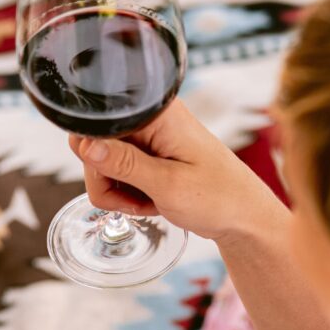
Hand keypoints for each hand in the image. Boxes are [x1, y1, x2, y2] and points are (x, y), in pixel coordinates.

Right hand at [68, 100, 281, 241]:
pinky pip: (118, 171)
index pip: (96, 125)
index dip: (96, 158)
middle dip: (108, 180)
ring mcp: (148, 134)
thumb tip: (85, 145)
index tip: (120, 183)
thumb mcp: (168, 185)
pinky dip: (128, 192)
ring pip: (101, 162)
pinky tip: (152, 200)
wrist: (245, 217)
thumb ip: (124, 165)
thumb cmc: (219, 198)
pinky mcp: (149, 151)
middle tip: (140, 199)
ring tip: (152, 201)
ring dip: (119, 190)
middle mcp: (149, 116)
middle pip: (93, 144)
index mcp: (156, 112)